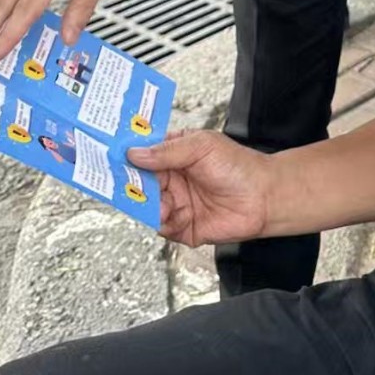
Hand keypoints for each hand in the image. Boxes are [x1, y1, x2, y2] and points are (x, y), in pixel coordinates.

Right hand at [137, 132, 272, 246]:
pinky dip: (164, 222)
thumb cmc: (238, 166)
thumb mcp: (201, 147)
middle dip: (131, 184)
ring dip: (149, 205)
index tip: (110, 155)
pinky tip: (176, 215)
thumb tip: (134, 153)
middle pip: (138, 182)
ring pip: (146, 206)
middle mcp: (171, 179)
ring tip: (163, 204)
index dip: (127, 155)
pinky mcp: (182, 227)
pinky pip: (161, 227)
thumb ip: (167, 151)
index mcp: (174, 154)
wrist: (264, 198)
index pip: (142, 153)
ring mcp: (176, 203)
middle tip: (126, 185)